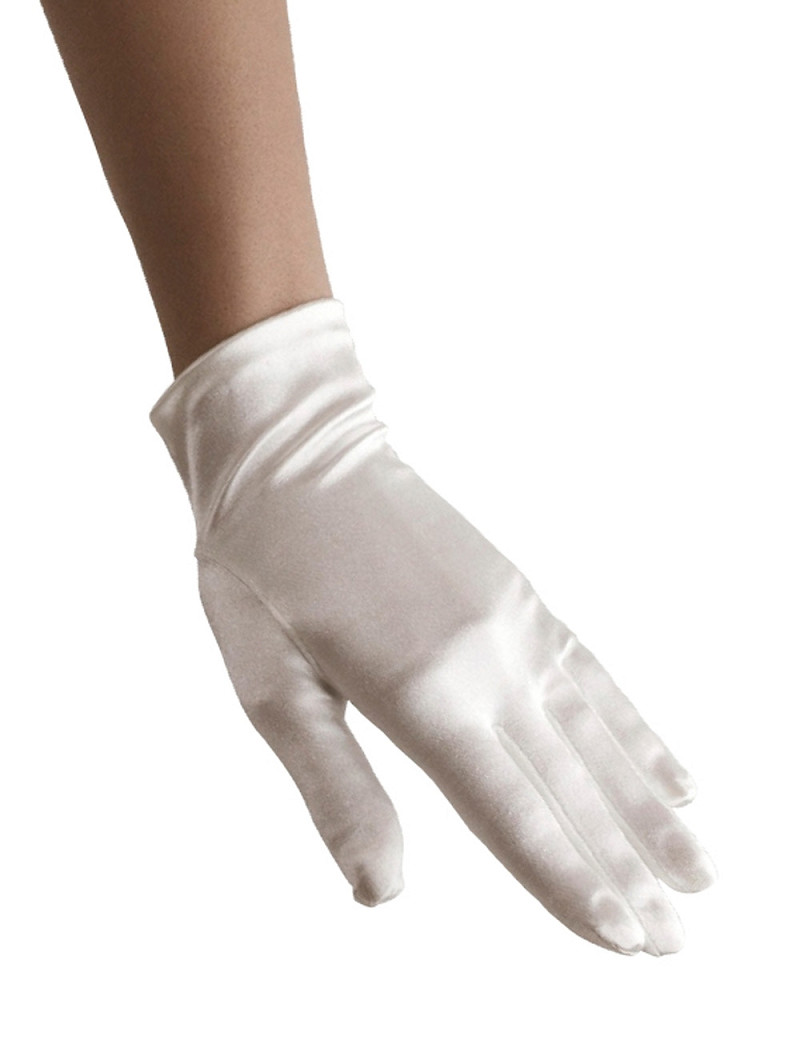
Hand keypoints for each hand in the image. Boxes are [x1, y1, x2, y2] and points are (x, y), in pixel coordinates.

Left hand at [150, 297, 714, 954]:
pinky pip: (595, 674)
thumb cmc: (263, 572)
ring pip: (600, 734)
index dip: (569, 879)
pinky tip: (673, 769)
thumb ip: (336, 788)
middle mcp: (487, 661)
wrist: (296, 451)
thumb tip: (380, 892)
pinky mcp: (520, 596)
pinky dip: (639, 728)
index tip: (628, 937)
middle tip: (678, 940)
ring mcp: (513, 623)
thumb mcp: (271, 686)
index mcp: (419, 692)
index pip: (511, 810)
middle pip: (569, 783)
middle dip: (625, 867)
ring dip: (651, 808)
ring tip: (705, 871)